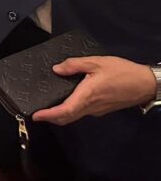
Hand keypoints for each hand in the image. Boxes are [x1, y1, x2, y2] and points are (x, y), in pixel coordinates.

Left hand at [32, 55, 155, 125]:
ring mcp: (98, 110)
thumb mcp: (97, 62)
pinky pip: (83, 112)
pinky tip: (68, 101)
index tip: (36, 116)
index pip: (64, 110)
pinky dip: (72, 110)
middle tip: (38, 114)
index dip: (49, 115)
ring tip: (49, 107)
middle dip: (51, 118)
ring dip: (61, 115)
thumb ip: (75, 65)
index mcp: (87, 96)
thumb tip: (57, 69)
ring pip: (75, 116)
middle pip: (68, 117)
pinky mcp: (103, 109)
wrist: (145, 83)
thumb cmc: (122, 72)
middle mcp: (91, 107)